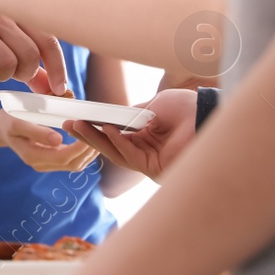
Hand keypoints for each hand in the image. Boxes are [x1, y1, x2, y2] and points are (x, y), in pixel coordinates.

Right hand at [0, 13, 69, 94]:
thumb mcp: (1, 52)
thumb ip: (28, 68)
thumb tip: (55, 89)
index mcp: (12, 11)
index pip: (47, 40)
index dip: (57, 68)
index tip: (59, 90)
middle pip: (29, 57)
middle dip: (23, 75)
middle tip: (9, 74)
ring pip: (7, 66)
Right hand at [0, 110, 96, 172]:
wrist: (0, 128)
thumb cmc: (8, 120)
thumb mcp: (18, 121)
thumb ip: (37, 131)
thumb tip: (58, 140)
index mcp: (32, 156)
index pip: (63, 156)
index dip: (79, 146)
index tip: (88, 130)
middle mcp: (41, 164)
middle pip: (72, 163)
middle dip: (88, 149)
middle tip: (99, 132)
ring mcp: (46, 164)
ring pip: (75, 164)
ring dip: (89, 152)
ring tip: (98, 136)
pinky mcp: (51, 160)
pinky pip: (71, 161)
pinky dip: (83, 152)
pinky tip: (89, 140)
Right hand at [67, 87, 197, 180]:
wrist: (207, 114)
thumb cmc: (186, 109)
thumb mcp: (153, 106)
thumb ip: (131, 114)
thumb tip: (111, 116)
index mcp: (146, 135)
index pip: (115, 133)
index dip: (95, 126)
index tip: (77, 117)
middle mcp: (147, 150)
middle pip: (111, 145)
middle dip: (88, 135)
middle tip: (67, 124)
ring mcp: (150, 161)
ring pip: (116, 152)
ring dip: (95, 139)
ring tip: (77, 125)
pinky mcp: (155, 169)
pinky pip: (131, 155)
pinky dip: (118, 142)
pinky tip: (107, 129)